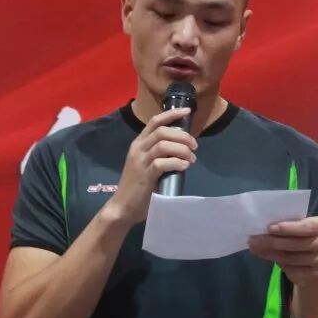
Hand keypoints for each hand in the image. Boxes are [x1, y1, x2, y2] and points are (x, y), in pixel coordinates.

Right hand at [109, 107, 196, 224]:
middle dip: (182, 136)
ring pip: (163, 144)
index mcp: (139, 143)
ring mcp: (140, 161)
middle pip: (162, 131)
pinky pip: (162, 163)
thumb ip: (158, 154)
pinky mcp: (145, 175)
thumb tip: (181, 148)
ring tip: (191, 158)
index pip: (155, 121)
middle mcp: (138, 148)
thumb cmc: (137, 186)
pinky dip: (177, 162)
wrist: (123, 206)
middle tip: (194, 146)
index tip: (187, 111)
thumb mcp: (146, 164)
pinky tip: (184, 166)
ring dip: (182, 149)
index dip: (172, 114)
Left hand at [248, 216, 317, 285]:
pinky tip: (266, 257)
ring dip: (270, 253)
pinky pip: (292, 269)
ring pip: (291, 258)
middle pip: (296, 244)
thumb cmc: (301, 237)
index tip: (269, 228)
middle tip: (253, 240)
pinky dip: (277, 264)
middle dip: (272, 242)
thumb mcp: (296, 227)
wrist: (313, 261)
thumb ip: (284, 226)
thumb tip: (260, 228)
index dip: (288, 228)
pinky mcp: (316, 275)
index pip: (306, 227)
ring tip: (255, 248)